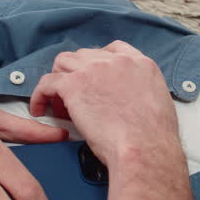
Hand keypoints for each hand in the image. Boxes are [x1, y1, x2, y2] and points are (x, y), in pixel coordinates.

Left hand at [29, 41, 182, 174]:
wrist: (144, 148)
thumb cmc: (152, 138)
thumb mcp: (159, 102)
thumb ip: (141, 91)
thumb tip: (128, 100)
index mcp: (140, 63)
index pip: (112, 50)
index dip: (97, 64)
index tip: (92, 77)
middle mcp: (116, 61)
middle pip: (84, 56)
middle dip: (77, 74)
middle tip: (75, 97)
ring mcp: (93, 70)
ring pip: (63, 63)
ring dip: (59, 80)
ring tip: (59, 103)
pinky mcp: (74, 85)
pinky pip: (47, 82)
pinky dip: (40, 95)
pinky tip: (40, 108)